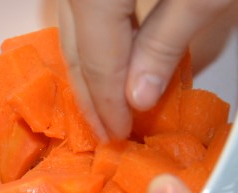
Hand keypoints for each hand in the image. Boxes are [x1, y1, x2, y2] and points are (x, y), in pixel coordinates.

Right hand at [57, 0, 234, 140]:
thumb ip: (166, 41)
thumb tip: (138, 97)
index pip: (96, 62)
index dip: (107, 104)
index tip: (118, 134)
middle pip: (73, 48)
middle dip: (90, 95)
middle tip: (105, 131)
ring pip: (71, 31)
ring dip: (91, 69)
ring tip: (108, 103)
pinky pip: (82, 13)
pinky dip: (96, 39)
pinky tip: (115, 57)